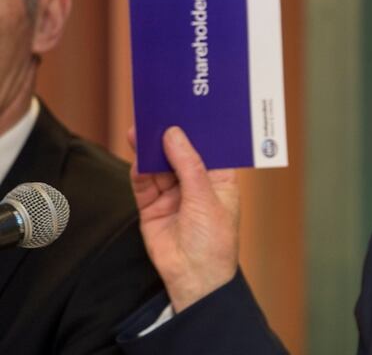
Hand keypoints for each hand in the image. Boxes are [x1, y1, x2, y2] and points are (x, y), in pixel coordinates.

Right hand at [130, 126, 240, 311]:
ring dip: (150, 148)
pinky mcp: (152, 206)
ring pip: (158, 165)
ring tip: (140, 127)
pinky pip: (143, 183)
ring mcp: (173, 195)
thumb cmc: (214, 241)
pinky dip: (139, 169)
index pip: (208, 147)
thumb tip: (173, 134)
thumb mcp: (206, 198)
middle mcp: (196, 184)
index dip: (197, 128)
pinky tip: (137, 155)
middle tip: (158, 111)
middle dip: (169, 134)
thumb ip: (188, 165)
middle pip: (179, 153)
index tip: (186, 107)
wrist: (193, 278)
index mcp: (220, 179)